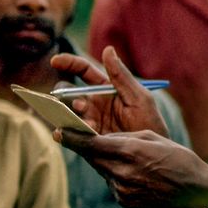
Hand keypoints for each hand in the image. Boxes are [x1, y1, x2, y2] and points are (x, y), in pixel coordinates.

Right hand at [51, 45, 168, 135]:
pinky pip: (70, 131)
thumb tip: (107, 49)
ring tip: (88, 124)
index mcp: (106, 88)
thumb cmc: (150, 124)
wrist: (152, 158)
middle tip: (80, 105)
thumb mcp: (139, 98)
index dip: (68, 63)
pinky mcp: (85, 138)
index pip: (83, 70)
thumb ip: (121, 76)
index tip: (55, 61)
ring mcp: (88, 120)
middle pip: (69, 91)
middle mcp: (94, 103)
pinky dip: (67, 131)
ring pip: (67, 111)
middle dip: (66, 93)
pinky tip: (73, 133)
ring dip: (70, 114)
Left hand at [55, 128, 207, 207]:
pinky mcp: (123, 201)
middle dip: (84, 148)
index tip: (58, 132)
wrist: (193, 192)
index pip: (91, 144)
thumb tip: (101, 138)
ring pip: (102, 170)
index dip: (72, 139)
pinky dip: (115, 175)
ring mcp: (122, 189)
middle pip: (91, 158)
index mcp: (129, 152)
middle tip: (76, 138)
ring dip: (104, 162)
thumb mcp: (151, 137)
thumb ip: (122, 137)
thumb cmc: (177, 158)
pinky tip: (134, 174)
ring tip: (124, 158)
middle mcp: (122, 172)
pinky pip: (111, 183)